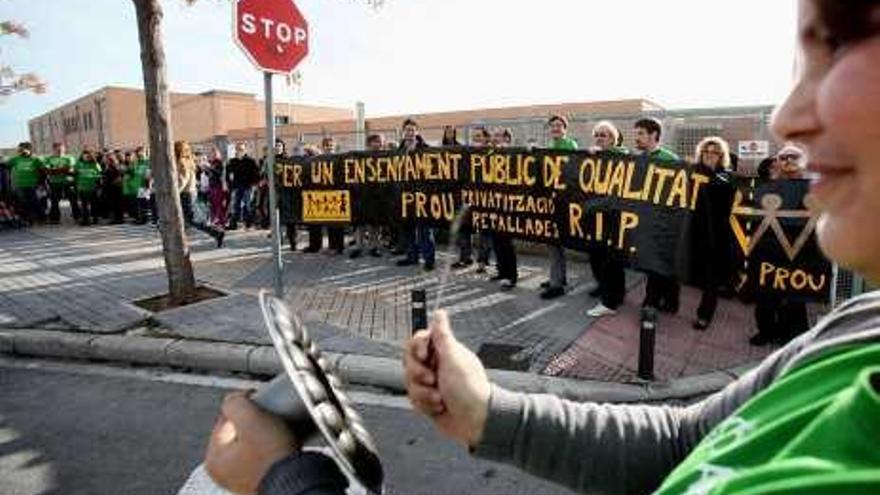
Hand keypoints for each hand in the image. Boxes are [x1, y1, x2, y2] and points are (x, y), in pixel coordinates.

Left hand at [205, 391, 297, 494]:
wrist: (297, 480)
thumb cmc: (271, 455)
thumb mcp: (249, 417)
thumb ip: (234, 402)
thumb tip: (234, 399)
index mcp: (214, 460)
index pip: (224, 420)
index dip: (242, 406)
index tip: (257, 401)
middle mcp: (225, 473)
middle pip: (238, 433)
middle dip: (254, 421)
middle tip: (269, 416)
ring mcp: (244, 479)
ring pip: (253, 443)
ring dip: (265, 433)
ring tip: (278, 428)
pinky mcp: (264, 480)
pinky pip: (266, 455)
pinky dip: (273, 447)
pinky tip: (282, 442)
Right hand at [404, 310, 490, 447]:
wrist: (475, 421)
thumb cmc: (469, 389)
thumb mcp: (453, 357)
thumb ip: (442, 335)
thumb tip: (440, 313)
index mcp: (444, 351)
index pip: (418, 340)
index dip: (416, 347)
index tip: (423, 355)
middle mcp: (437, 365)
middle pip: (410, 362)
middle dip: (418, 374)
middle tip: (432, 380)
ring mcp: (432, 383)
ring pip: (409, 382)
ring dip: (423, 393)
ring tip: (439, 398)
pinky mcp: (428, 400)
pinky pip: (413, 399)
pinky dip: (424, 405)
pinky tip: (438, 407)